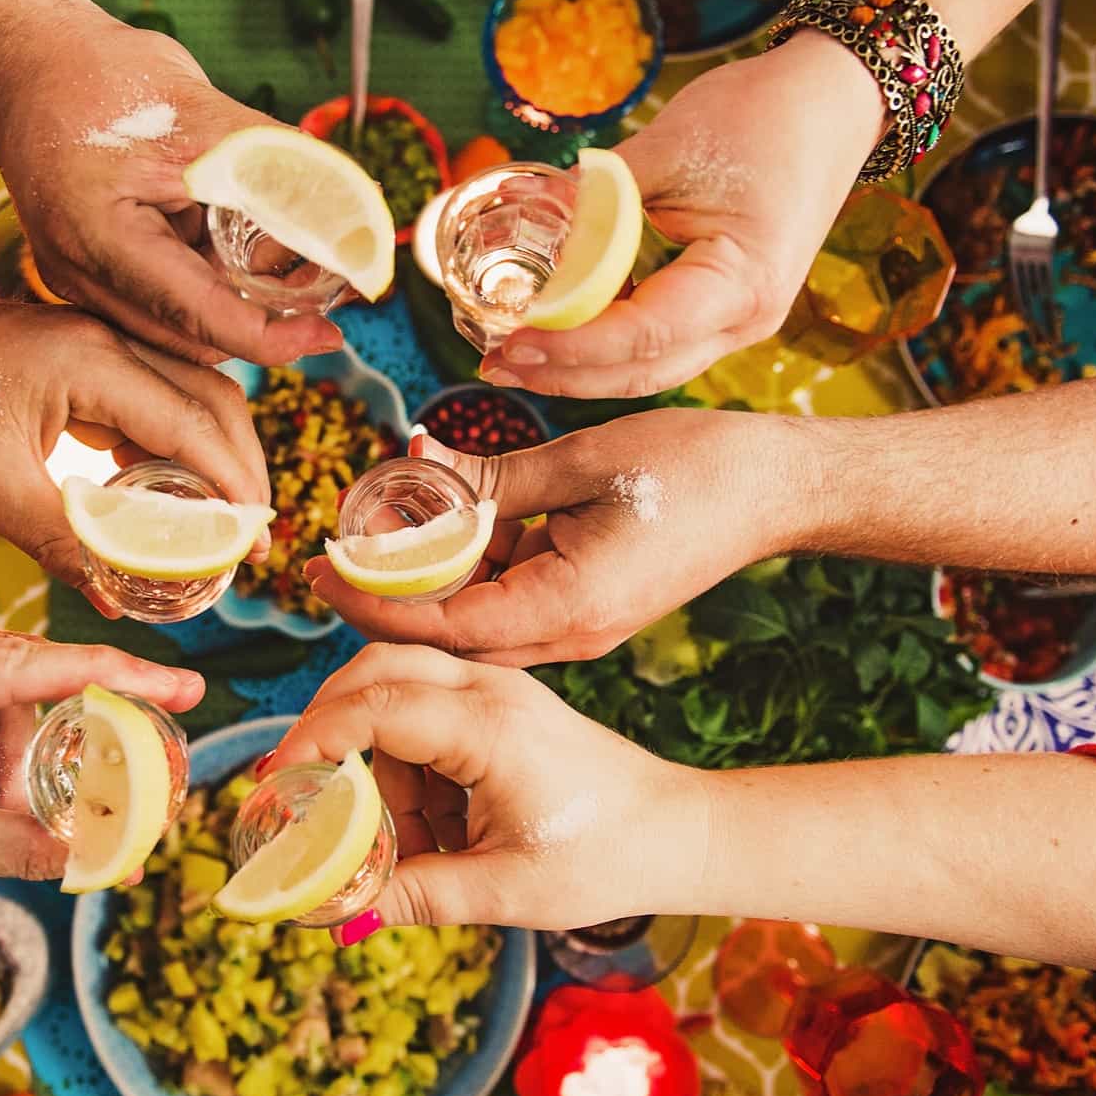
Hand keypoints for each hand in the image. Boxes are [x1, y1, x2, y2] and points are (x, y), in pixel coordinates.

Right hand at [0, 3, 343, 365]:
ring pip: (178, 327)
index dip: (273, 336)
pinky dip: (207, 283)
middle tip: (324, 284)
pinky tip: (236, 241)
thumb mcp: (201, 112)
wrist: (26, 55)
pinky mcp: (89, 270)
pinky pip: (160, 303)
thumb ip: (274, 167)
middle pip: (191, 337)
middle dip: (262, 319)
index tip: (329, 334)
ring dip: (236, 301)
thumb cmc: (97, 73)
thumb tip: (352, 212)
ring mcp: (79, 278)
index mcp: (98, 238)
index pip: (201, 316)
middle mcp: (79, 274)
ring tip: (283, 250)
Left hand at [0, 293, 269, 598]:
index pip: (194, 425)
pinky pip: (152, 398)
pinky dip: (174, 446)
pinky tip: (165, 494)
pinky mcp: (85, 356)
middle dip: (243, 470)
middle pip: (214, 401)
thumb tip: (111, 595)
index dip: (234, 488)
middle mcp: (111, 344)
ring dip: (214, 456)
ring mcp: (100, 344)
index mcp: (94, 363)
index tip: (253, 543)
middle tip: (248, 538)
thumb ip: (58, 537)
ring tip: (219, 522)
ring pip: (191, 396)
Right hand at [265, 645, 705, 936]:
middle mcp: (489, 689)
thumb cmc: (602, 858)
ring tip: (417, 843)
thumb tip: (338, 911)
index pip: (374, 706)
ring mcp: (497, 690)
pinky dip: (410, 763)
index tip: (282, 785)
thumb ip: (415, 894)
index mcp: (488, 726)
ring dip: (380, 761)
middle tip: (305, 789)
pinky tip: (441, 827)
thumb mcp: (503, 890)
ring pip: (397, 692)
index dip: (315, 740)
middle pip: (374, 670)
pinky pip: (426, 712)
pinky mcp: (501, 704)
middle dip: (329, 725)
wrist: (677, 832)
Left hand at [307, 408, 802, 664]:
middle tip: (332, 549)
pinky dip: (471, 566)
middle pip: (447, 633)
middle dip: (387, 595)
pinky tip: (447, 519)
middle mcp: (566, 634)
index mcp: (563, 607)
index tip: (318, 570)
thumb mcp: (578, 461)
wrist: (777, 488)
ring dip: (428, 576)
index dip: (371, 600)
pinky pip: (508, 600)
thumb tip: (417, 471)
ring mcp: (578, 626)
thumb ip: (492, 480)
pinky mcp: (585, 607)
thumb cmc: (694, 469)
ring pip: (475, 617)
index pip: (439, 623)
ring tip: (383, 518)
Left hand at [480, 32, 884, 396]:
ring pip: (647, 368)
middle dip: (564, 375)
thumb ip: (595, 195)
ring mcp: (738, 321)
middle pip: (641, 372)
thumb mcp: (668, 148)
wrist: (833, 104)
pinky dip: (605, 345)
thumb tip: (519, 212)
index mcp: (742, 283)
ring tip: (513, 357)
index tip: (512, 339)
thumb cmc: (763, 116)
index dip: (571, 345)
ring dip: (580, 368)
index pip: (641, 336)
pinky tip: (558, 335)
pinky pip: (657, 344)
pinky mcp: (723, 310)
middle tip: (494, 363)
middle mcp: (746, 320)